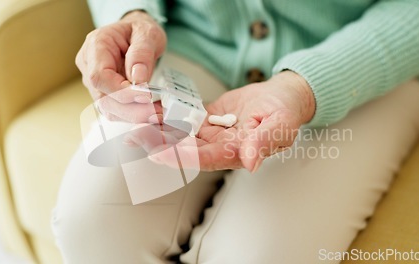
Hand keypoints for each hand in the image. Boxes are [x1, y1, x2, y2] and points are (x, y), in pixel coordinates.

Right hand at [76, 11, 166, 121]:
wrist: (136, 33)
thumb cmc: (139, 30)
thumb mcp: (147, 33)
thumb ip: (142, 53)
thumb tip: (138, 78)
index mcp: (95, 46)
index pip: (99, 76)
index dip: (121, 91)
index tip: (146, 95)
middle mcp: (89, 65)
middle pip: (103, 98)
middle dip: (131, 109)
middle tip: (158, 112)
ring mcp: (95, 83)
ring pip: (109, 109)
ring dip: (134, 116)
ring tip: (158, 114)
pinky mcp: (105, 94)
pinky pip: (116, 111)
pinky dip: (134, 115)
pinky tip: (151, 114)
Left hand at [143, 71, 314, 171]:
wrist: (283, 96)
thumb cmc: (286, 110)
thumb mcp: (281, 124)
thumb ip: (265, 142)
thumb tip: (252, 163)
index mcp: (236, 152)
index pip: (204, 158)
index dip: (180, 156)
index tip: (156, 153)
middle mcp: (219, 147)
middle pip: (184, 149)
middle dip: (159, 144)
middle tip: (134, 136)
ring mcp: (211, 134)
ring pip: (180, 134)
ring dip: (157, 130)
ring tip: (132, 121)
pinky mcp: (206, 119)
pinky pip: (184, 117)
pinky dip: (167, 113)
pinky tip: (148, 107)